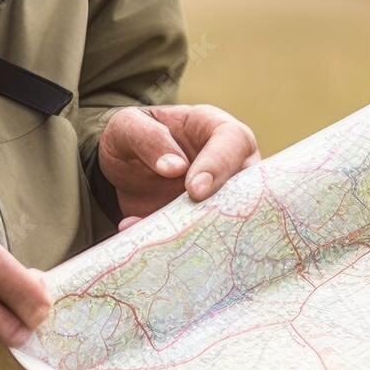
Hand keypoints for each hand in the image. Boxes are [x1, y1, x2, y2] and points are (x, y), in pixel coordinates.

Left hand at [97, 104, 260, 232]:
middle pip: (246, 190)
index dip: (218, 166)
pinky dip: (171, 244)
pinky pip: (200, 240)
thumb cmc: (135, 133)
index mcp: (218, 131)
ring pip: (227, 221)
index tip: (195, 190)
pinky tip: (136, 232)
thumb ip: (148, 137)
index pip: (234, 143)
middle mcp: (230, 167)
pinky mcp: (203, 226)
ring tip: (164, 238)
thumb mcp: (128, 125)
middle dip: (223, 211)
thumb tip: (175, 168)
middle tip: (192, 224)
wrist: (123, 163)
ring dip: (199, 233)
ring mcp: (220, 200)